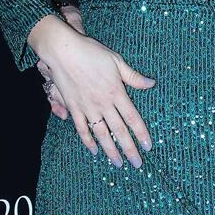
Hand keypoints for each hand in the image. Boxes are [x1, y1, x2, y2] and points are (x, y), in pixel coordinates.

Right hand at [37, 20, 155, 167]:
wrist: (63, 51)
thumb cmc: (91, 52)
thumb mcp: (116, 61)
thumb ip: (133, 77)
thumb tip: (151, 83)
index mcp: (116, 92)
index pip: (132, 118)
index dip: (141, 133)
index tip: (148, 147)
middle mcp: (103, 103)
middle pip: (119, 130)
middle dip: (129, 149)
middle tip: (137, 164)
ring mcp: (87, 107)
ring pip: (102, 134)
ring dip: (111, 150)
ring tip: (118, 163)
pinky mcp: (73, 108)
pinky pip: (82, 128)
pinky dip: (88, 141)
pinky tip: (95, 151)